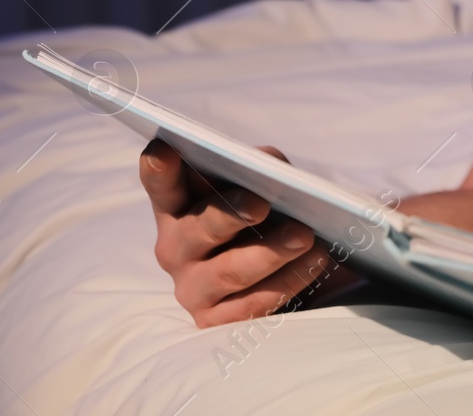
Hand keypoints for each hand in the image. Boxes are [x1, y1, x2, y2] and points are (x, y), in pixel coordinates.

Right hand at [140, 139, 358, 326]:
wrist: (289, 277)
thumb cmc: (267, 221)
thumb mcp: (262, 189)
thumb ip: (258, 170)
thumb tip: (267, 162)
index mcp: (180, 208)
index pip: (162, 185)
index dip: (159, 168)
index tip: (163, 150)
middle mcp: (176, 248)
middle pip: (198, 229)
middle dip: (229, 215)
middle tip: (261, 204)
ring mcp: (192, 288)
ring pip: (230, 271)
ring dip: (271, 252)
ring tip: (305, 236)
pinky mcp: (215, 321)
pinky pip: (253, 303)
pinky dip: (287, 281)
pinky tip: (313, 263)